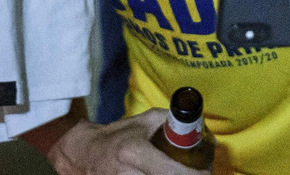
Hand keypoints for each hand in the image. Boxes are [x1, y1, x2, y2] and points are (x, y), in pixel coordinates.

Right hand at [49, 111, 207, 174]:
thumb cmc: (118, 135)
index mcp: (134, 152)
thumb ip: (172, 123)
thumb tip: (204, 134)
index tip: (205, 172)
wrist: (84, 154)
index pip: (172, 172)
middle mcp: (127, 174)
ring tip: (183, 173)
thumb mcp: (145, 121)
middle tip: (200, 174)